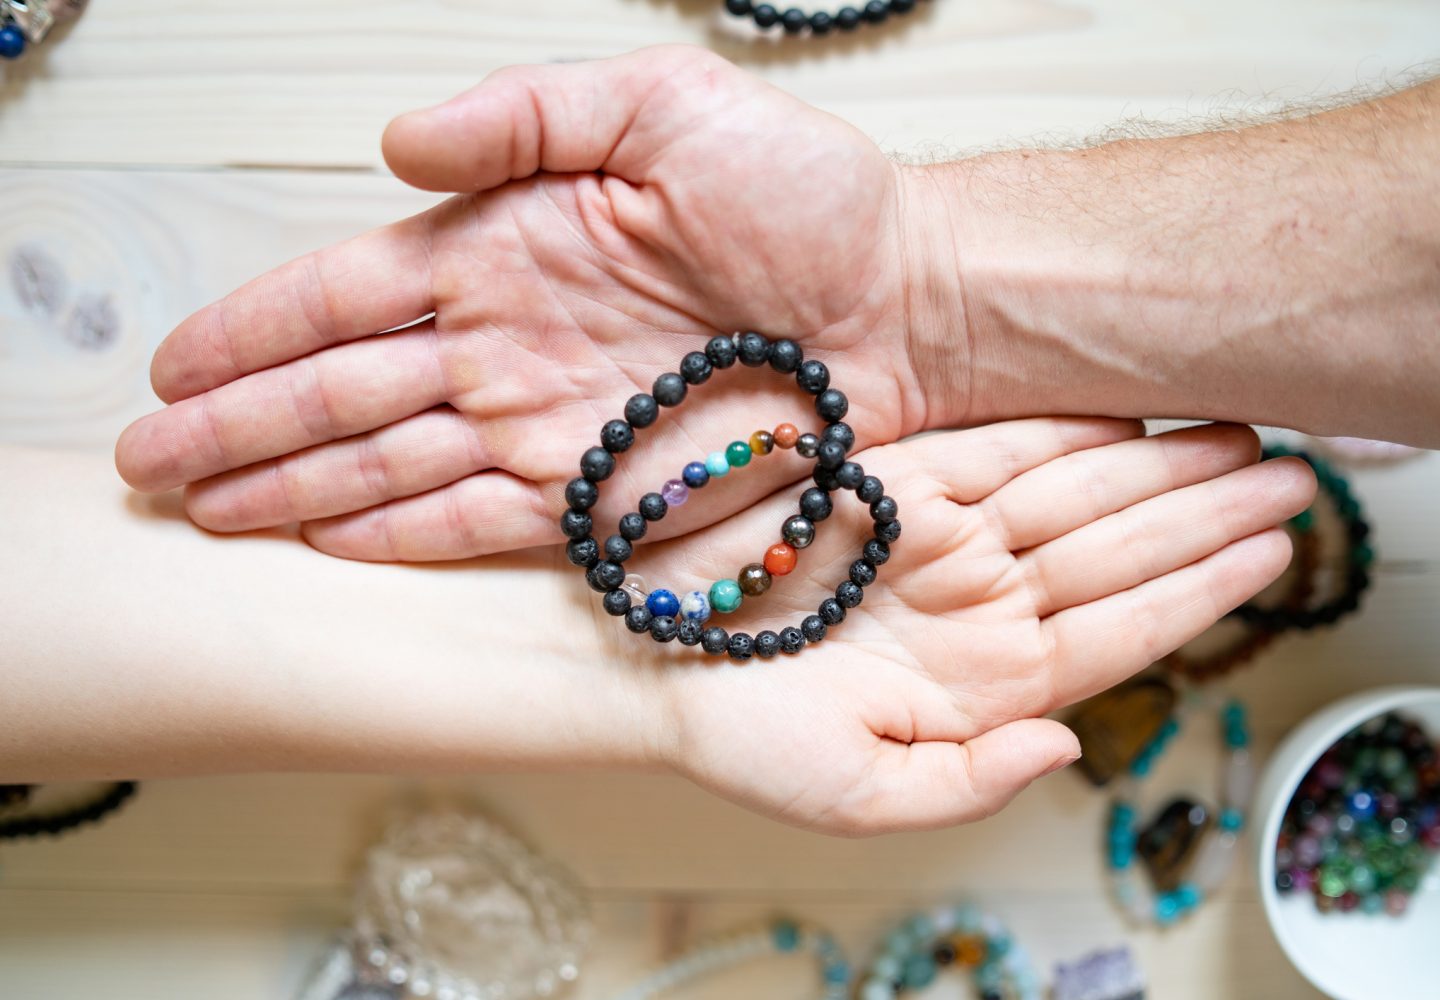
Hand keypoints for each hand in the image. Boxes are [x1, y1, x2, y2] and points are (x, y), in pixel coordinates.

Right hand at [115, 45, 939, 560]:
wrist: (905, 295)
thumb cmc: (802, 194)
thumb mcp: (656, 108)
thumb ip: (522, 121)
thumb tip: (394, 148)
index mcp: (506, 245)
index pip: (348, 291)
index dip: (256, 329)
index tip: (176, 363)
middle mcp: (510, 341)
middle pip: (346, 390)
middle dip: (244, 428)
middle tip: (152, 461)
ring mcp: (549, 420)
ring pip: (395, 463)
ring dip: (301, 491)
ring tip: (211, 515)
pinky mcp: (604, 490)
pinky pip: (485, 520)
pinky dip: (408, 538)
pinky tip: (334, 546)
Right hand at [636, 419, 1311, 832]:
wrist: (647, 656)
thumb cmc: (742, 737)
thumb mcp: (861, 797)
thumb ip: (970, 785)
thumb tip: (1065, 749)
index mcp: (988, 684)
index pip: (1122, 631)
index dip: (1203, 591)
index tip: (1277, 552)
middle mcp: (979, 603)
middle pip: (1120, 550)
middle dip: (1209, 512)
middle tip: (1296, 472)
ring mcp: (942, 538)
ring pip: (1077, 491)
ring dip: (1159, 462)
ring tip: (1241, 433)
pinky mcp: (894, 482)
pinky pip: (996, 445)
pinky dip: (1063, 425)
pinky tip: (1128, 409)